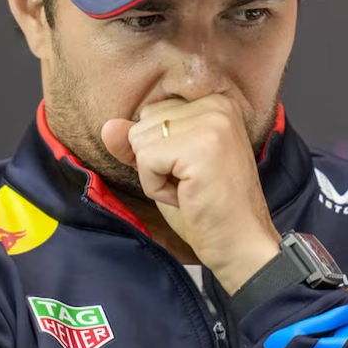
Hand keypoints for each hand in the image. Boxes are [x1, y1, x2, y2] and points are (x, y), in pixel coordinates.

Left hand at [101, 95, 280, 293]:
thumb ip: (138, 144)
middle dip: (156, 162)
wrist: (240, 244)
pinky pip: (146, 161)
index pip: (152, 113)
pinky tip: (186, 197)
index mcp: (215, 103)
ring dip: (155, 176)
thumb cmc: (207, 209)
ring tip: (190, 190)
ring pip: (140, 141)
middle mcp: (217, 105)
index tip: (192, 172)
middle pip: (143, 124)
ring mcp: (212, 123)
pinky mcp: (201, 146)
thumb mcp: (167, 168)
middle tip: (192, 184)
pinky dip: (156, 187)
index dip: (159, 150)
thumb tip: (108, 127)